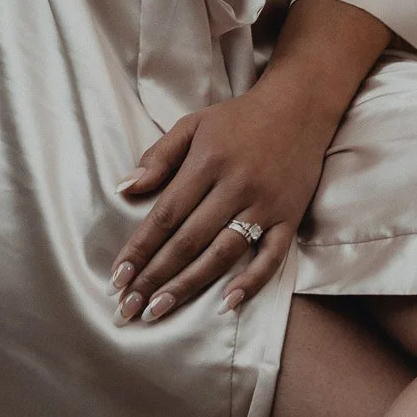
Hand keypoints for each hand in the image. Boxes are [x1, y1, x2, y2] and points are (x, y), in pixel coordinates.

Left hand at [107, 77, 332, 323]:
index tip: (117, 278)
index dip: (140, 248)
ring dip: (188, 285)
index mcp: (207, 162)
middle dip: (155, 276)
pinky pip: (271, 258)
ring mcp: (264, 205)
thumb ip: (159, 156)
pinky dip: (250, 283)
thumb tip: (123, 188)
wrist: (300, 106)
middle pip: (188, 240)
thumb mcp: (193, 124)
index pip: (166, 214)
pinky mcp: (290, 218)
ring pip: (222, 253)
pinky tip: (225, 304)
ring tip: (159, 310)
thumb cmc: (239, 118)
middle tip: (128, 308)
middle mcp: (235, 186)